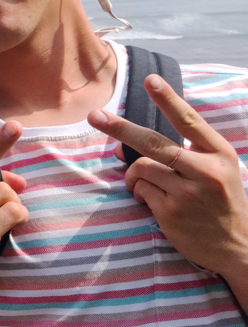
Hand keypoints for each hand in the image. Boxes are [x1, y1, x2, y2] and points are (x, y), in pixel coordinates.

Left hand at [88, 74, 247, 280]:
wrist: (239, 247)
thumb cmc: (219, 202)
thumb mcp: (213, 171)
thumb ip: (179, 153)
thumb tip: (122, 146)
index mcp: (220, 154)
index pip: (189, 121)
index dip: (168, 99)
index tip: (150, 79)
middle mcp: (206, 171)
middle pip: (153, 143)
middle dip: (120, 128)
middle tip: (94, 116)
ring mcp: (188, 194)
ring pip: (141, 168)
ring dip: (134, 175)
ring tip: (149, 185)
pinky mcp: (172, 213)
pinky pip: (140, 190)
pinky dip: (139, 193)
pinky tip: (156, 203)